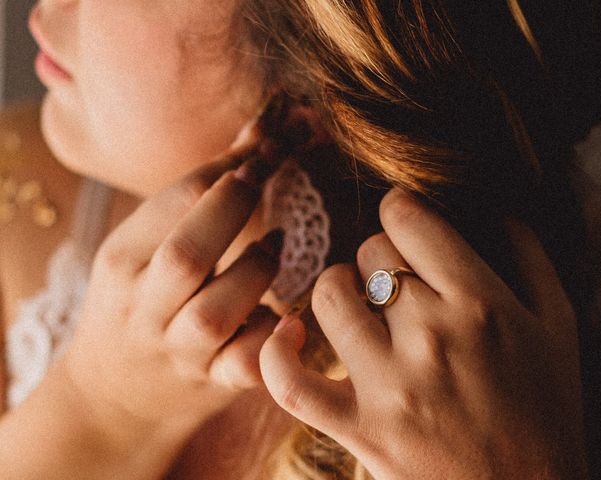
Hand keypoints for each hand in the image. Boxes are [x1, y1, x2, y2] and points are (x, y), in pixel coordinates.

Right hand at [49, 103, 298, 475]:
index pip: (175, 201)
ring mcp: (177, 351)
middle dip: (236, 207)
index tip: (267, 147)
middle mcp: (144, 308)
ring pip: (216, 312)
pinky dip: (271, 337)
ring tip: (273, 245)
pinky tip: (282, 317)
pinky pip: (246, 364)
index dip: (230, 166)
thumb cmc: (136, 304)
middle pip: (188, 254)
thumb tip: (261, 134)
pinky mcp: (211, 383)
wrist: (113, 395)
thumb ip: (196, 197)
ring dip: (257, 271)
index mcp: (121, 261)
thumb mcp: (142, 249)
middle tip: (266, 180)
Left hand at [260, 188, 586, 478]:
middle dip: (381, 254)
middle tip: (396, 277)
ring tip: (355, 301)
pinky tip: (289, 333)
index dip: (401, 209)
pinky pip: (291, 381)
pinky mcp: (359, 428)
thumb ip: (531, 259)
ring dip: (337, 287)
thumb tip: (498, 212)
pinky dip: (276, 352)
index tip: (403, 220)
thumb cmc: (546, 413)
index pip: (409, 220)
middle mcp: (431, 336)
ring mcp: (390, 384)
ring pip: (330, 295)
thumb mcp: (559, 328)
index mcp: (480, 303)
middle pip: (371, 253)